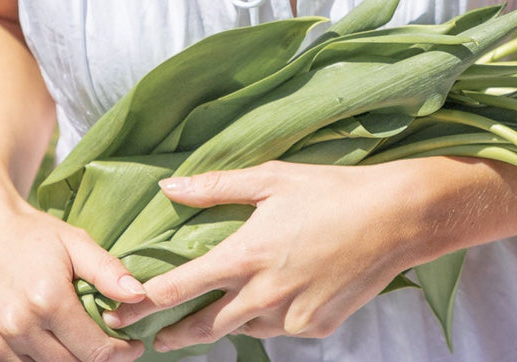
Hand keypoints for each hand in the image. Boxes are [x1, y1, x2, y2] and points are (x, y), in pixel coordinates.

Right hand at [0, 182, 147, 361]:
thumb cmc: (30, 233)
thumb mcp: (74, 241)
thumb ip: (107, 271)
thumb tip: (140, 296)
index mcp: (47, 301)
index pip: (95, 351)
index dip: (120, 354)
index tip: (133, 347)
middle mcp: (18, 328)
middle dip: (95, 357)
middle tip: (107, 341)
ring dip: (63, 359)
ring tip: (74, 337)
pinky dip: (34, 361)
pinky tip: (44, 341)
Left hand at [102, 160, 424, 350]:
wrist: (394, 219)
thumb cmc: (331, 190)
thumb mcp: (271, 178)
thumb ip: (216, 187)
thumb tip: (169, 187)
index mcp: (245, 255)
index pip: (178, 288)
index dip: (144, 302)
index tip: (122, 310)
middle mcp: (262, 294)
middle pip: (203, 327)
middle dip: (174, 334)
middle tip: (153, 338)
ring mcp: (290, 317)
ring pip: (243, 330)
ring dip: (224, 325)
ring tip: (208, 320)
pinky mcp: (315, 327)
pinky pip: (280, 328)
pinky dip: (269, 317)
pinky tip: (273, 298)